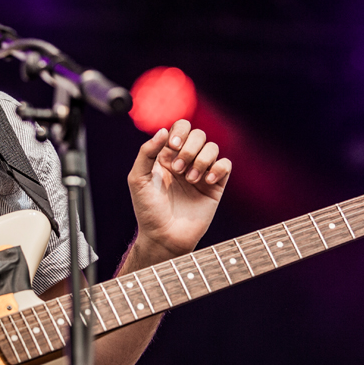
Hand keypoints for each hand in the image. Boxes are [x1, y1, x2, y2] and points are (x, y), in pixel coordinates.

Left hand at [127, 120, 231, 261]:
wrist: (164, 236)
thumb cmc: (148, 210)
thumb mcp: (138, 178)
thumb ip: (146, 152)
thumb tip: (162, 131)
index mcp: (166, 155)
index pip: (180, 128)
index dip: (180, 132)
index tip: (172, 147)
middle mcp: (185, 161)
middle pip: (198, 135)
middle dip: (189, 149)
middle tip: (178, 169)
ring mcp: (201, 172)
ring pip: (212, 148)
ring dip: (201, 160)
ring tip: (190, 180)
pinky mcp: (215, 186)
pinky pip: (225, 165)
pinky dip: (217, 169)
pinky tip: (205, 182)